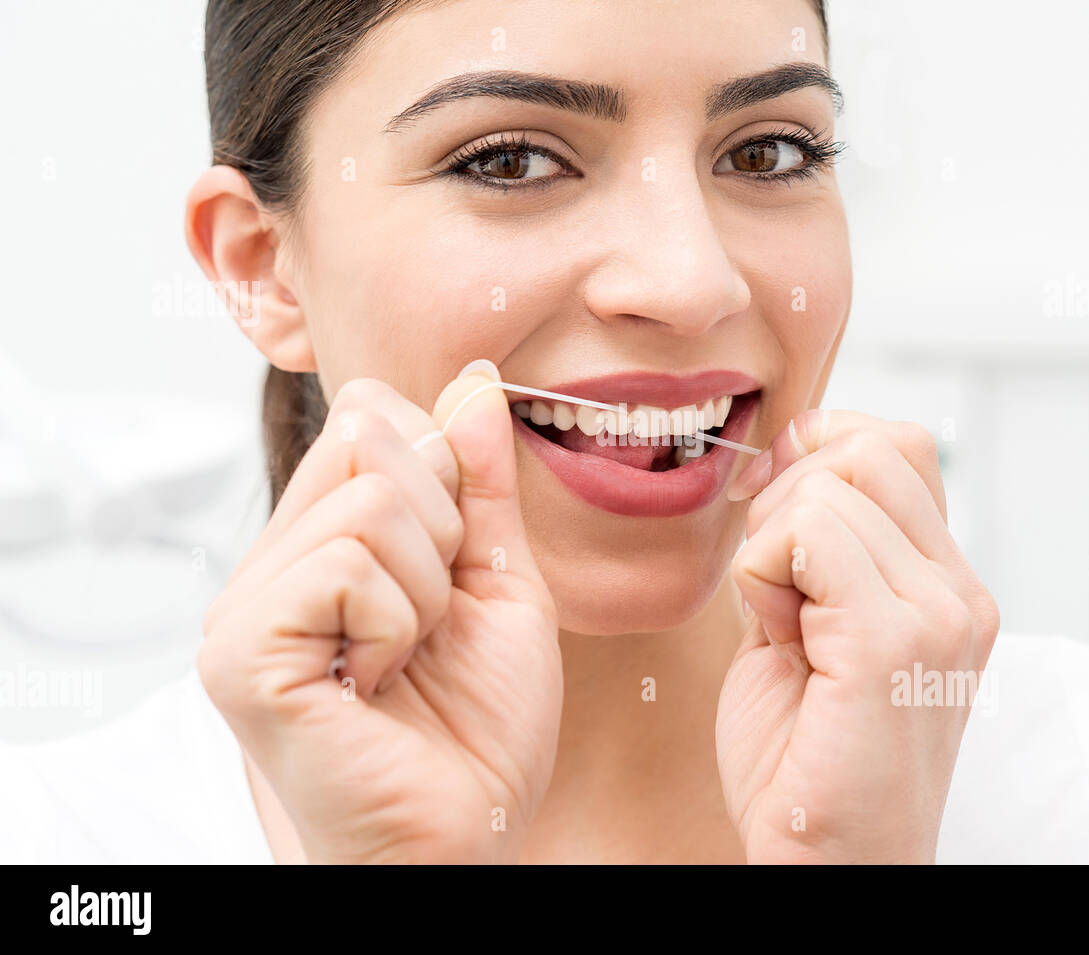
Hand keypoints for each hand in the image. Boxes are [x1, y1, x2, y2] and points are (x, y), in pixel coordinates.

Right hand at [199, 364, 561, 862]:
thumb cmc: (481, 724)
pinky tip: (375, 682)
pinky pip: (347, 562)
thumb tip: (472, 377)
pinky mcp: (239, 651)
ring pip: (369, 499)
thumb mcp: (499, 581)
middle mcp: (268, 564)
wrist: (472, 833)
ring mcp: (243, 608)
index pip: (372, 413)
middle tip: (430, 623)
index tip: (450, 567)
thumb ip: (481, 483)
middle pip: (369, 434)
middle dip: (444, 529)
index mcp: (320, 541)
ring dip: (427, 588)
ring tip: (403, 660)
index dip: (443, 472)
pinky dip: (397, 621)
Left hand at [716, 410, 999, 863]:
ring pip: (825, 490)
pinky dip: (760, 576)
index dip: (820, 452)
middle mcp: (958, 593)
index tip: (773, 512)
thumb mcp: (813, 623)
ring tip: (785, 630)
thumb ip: (815, 545)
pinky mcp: (892, 642)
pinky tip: (780, 640)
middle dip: (788, 498)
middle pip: (866, 449)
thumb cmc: (806, 756)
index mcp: (946, 584)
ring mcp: (937, 614)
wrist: (826, 862)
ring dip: (769, 549)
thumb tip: (787, 450)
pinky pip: (802, 537)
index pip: (897, 445)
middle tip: (775, 587)